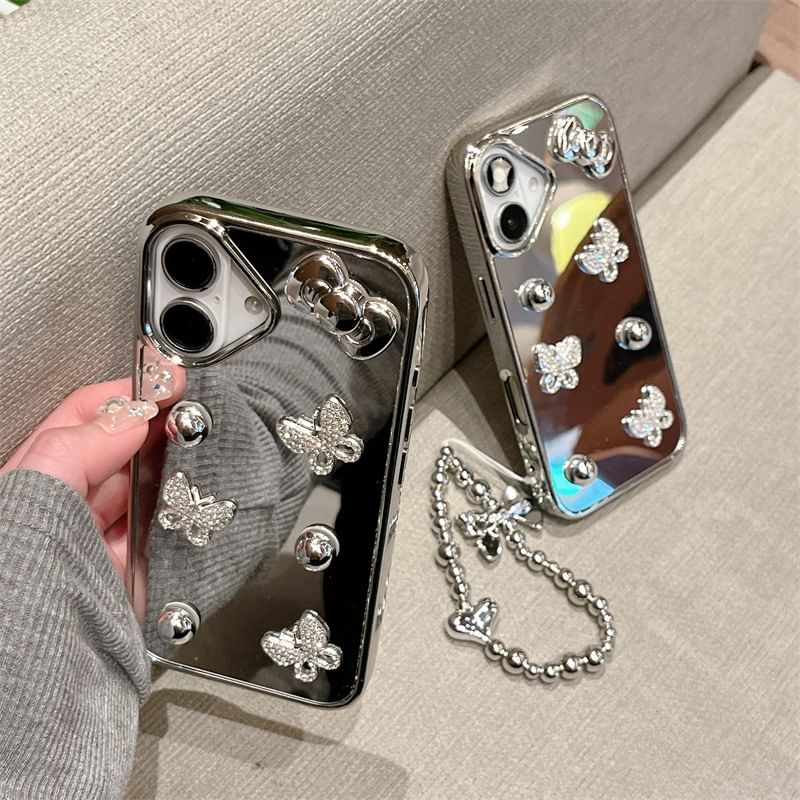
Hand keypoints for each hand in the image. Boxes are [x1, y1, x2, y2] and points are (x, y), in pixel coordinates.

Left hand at [0, 371, 184, 620]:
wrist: (42, 658)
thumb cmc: (15, 578)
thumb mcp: (36, 493)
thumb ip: (78, 447)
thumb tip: (131, 415)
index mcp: (38, 480)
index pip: (85, 419)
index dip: (126, 396)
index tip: (166, 382)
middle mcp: (73, 506)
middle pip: (125, 451)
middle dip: (159, 431)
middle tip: (190, 415)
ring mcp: (106, 538)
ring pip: (152, 487)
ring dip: (178, 470)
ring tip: (200, 451)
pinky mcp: (139, 568)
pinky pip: (171, 528)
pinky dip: (189, 511)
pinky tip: (199, 494)